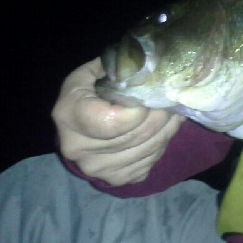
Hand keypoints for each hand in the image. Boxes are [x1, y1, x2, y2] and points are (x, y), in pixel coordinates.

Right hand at [51, 57, 183, 185]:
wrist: (80, 126)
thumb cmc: (90, 92)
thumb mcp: (95, 72)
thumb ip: (117, 65)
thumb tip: (149, 63)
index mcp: (68, 114)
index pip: (111, 122)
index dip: (138, 111)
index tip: (151, 96)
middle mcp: (76, 147)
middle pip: (135, 136)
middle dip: (161, 115)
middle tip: (173, 100)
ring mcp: (95, 168)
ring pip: (147, 150)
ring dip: (167, 129)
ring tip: (173, 112)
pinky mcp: (114, 179)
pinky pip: (149, 163)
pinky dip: (162, 145)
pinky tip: (162, 130)